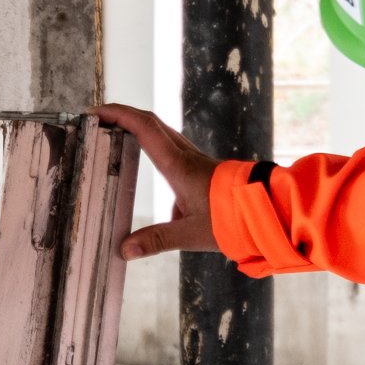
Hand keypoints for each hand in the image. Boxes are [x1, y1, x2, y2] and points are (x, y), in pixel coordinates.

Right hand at [93, 104, 221, 260]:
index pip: (144, 129)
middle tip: (98, 120)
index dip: (118, 115)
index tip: (95, 113)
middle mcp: (186, 156)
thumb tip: (124, 251)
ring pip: (163, 132)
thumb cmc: (234, 219)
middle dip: (122, 116)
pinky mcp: (202, 169)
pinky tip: (148, 162)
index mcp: (179, 166)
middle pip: (151, 122)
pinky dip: (153, 142)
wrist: (269, 211)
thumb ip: (157, 241)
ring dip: (138, 126)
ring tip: (116, 134)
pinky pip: (173, 146)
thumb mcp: (191, 234)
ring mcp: (196, 160)